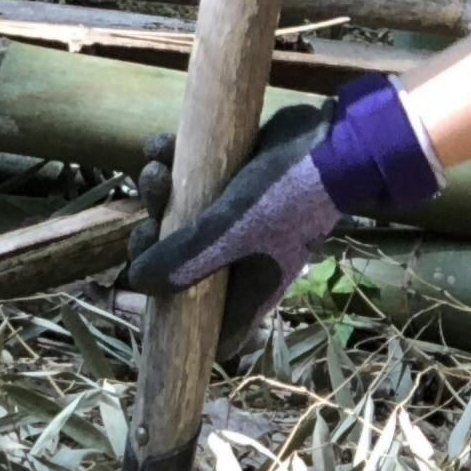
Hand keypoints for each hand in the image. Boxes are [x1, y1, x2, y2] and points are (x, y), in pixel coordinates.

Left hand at [121, 102, 341, 364]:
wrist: (334, 140)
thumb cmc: (288, 196)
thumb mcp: (232, 231)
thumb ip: (184, 260)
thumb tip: (135, 280)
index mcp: (247, 289)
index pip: (210, 330)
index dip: (175, 320)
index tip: (147, 291)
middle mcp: (240, 259)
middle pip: (180, 266)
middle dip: (155, 243)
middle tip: (147, 223)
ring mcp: (236, 219)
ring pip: (180, 216)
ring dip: (157, 193)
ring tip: (156, 169)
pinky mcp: (232, 179)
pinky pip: (190, 176)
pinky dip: (169, 161)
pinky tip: (160, 145)